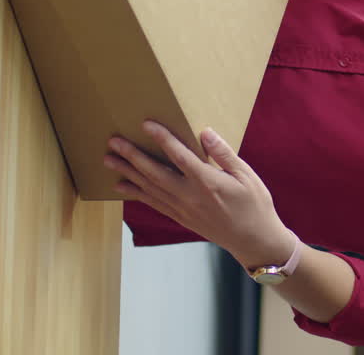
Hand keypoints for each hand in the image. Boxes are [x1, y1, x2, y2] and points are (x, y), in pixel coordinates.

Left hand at [106, 121, 294, 268]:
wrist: (254, 241)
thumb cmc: (255, 205)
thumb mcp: (247, 176)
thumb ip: (224, 154)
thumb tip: (205, 132)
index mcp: (208, 182)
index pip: (179, 156)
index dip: (162, 138)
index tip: (146, 124)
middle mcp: (190, 196)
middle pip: (155, 173)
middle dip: (132, 156)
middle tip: (114, 141)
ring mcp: (183, 209)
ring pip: (149, 188)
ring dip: (128, 173)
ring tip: (108, 160)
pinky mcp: (181, 218)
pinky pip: (154, 203)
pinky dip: (136, 194)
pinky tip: (122, 186)